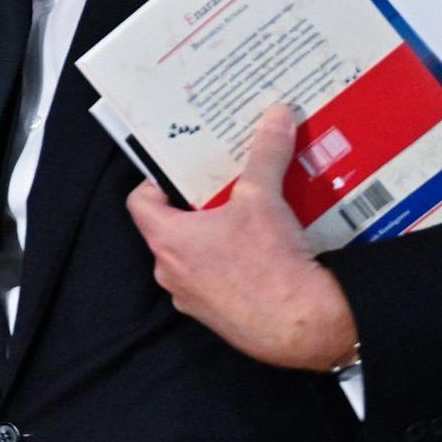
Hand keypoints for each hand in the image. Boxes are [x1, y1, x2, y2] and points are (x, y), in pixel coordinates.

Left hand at [126, 103, 358, 370]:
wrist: (302, 327)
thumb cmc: (268, 263)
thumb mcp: (264, 199)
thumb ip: (266, 154)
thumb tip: (276, 114)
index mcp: (168, 240)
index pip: (140, 202)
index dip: (156, 182)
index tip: (181, 171)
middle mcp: (171, 272)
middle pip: (172, 227)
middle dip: (198, 205)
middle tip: (224, 184)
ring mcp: (192, 298)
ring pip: (197, 256)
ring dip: (218, 235)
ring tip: (249, 213)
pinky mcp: (219, 317)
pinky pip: (218, 280)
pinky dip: (234, 263)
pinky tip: (265, 249)